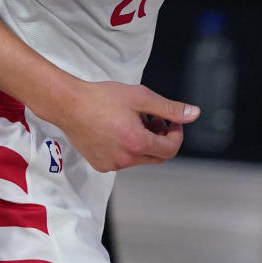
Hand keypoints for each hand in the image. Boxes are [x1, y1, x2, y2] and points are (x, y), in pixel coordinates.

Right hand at [54, 80, 199, 172]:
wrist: (68, 104)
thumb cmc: (100, 98)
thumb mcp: (139, 97)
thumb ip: (169, 108)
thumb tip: (193, 114)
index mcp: (137, 143)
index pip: (170, 149)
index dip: (176, 134)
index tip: (171, 120)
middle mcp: (125, 159)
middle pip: (157, 156)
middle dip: (160, 138)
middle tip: (152, 119)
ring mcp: (111, 164)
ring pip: (139, 158)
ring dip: (143, 142)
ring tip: (131, 120)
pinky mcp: (100, 164)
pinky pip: (122, 160)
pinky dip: (126, 147)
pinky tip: (116, 129)